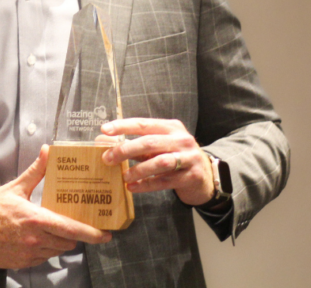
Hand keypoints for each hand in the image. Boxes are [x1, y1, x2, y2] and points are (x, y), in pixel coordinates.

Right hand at [0, 145, 111, 268]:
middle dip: (72, 234)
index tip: (104, 234)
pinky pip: (42, 258)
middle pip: (67, 242)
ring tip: (48, 228)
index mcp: (34, 219)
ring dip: (58, 241)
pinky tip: (34, 237)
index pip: (70, 229)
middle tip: (71, 224)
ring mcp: (28, 253)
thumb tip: (48, 152)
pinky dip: (44, 249)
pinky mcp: (21, 263)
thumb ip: (36, 171)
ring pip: (56, 251)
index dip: (91, 233)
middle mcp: (34, 239)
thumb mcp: (14, 187)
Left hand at [100, 118, 214, 206]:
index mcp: (171, 127)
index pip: (144, 124)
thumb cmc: (175, 157)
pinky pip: (166, 181)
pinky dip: (147, 184)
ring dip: (139, 169)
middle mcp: (182, 140)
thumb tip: (105, 143)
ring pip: (160, 162)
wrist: (205, 175)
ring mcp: (189, 158)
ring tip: (124, 176)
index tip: (105, 130)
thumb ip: (137, 145)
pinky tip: (133, 187)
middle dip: (126, 150)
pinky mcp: (191, 176)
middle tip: (108, 158)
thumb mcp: (160, 147)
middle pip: (150, 142)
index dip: (123, 126)